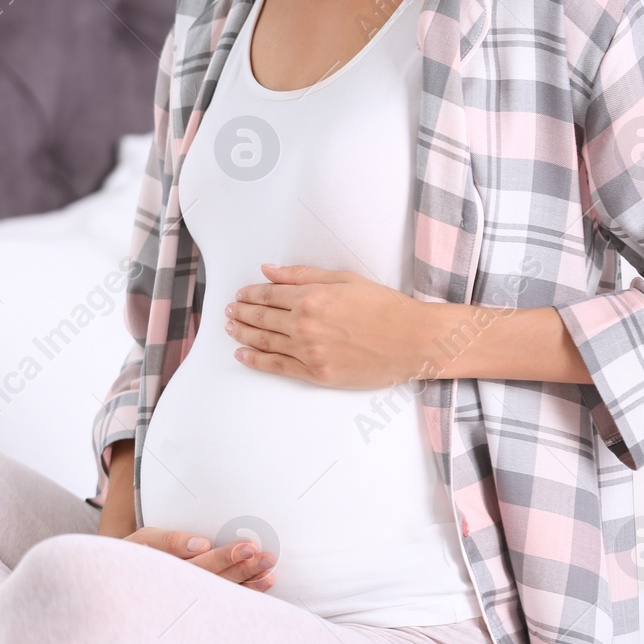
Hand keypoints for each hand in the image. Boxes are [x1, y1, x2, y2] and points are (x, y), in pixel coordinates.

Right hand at [122, 527, 275, 590]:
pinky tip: (263, 585)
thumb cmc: (135, 555)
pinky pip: (225, 603)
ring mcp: (190, 602)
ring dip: (249, 584)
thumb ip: (170, 541)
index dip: (225, 557)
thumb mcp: (144, 541)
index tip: (248, 547)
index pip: (202, 566)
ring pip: (224, 595)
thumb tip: (202, 543)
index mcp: (169, 574)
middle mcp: (182, 591)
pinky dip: (245, 594)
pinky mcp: (197, 606)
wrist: (122, 587)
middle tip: (266, 557)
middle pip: (217, 581)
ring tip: (270, 573)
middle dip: (244, 569)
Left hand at [224, 263, 433, 387]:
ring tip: (230, 327)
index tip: (240, 294)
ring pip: (264, 341)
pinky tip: (242, 354)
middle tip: (229, 310)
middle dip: (241, 312)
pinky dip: (255, 360)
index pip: (268, 294)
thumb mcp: (345, 279)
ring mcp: (309, 351)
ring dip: (242, 333)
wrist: (413, 341)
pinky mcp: (316, 373)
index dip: (250, 294)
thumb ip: (302, 275)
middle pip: (261, 318)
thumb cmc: (385, 307)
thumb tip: (268, 270)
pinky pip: (276, 366)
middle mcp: (305, 325)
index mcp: (312, 297)